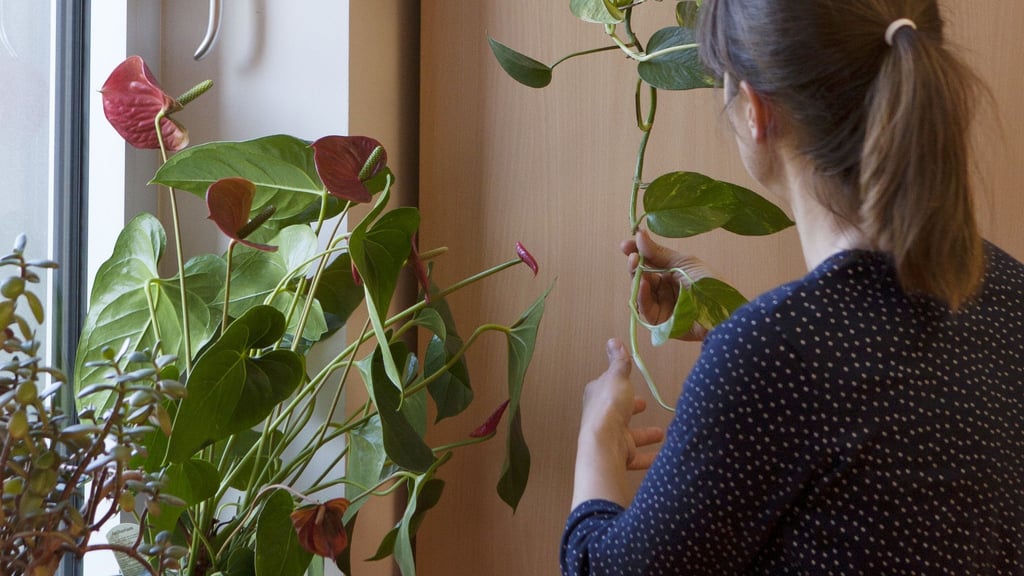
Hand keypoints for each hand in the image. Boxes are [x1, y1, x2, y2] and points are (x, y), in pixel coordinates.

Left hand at [572, 339, 664, 507]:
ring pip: (629, 435)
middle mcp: (600, 417)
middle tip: (645, 405)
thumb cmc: (610, 405)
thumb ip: (618, 361)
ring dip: (644, 434)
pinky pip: (636, 456)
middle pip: (617, 412)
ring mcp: (609, 437)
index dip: (619, 386)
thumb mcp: (617, 376)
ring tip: (663, 433)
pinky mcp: (618, 455)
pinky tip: (663, 456)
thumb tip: (612, 340)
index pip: (607, 388)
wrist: (604, 443)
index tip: (631, 385)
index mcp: (596, 396)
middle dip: (631, 409)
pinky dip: (649, 457)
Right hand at [621, 229, 714, 340]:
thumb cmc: (710, 284)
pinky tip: (643, 283)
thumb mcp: (684, 263)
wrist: (722, 311)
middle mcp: (664, 289)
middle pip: (640, 276)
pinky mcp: (660, 321)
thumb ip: (659, 252)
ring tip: (636, 266)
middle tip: (632, 257)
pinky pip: (644, 308)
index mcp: (671, 273)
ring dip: (635, 279)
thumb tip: (639, 234)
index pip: (648, 262)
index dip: (636, 253)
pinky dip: (641, 295)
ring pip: (639, 291)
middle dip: (634, 265)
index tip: (625, 245)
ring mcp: (661, 305)